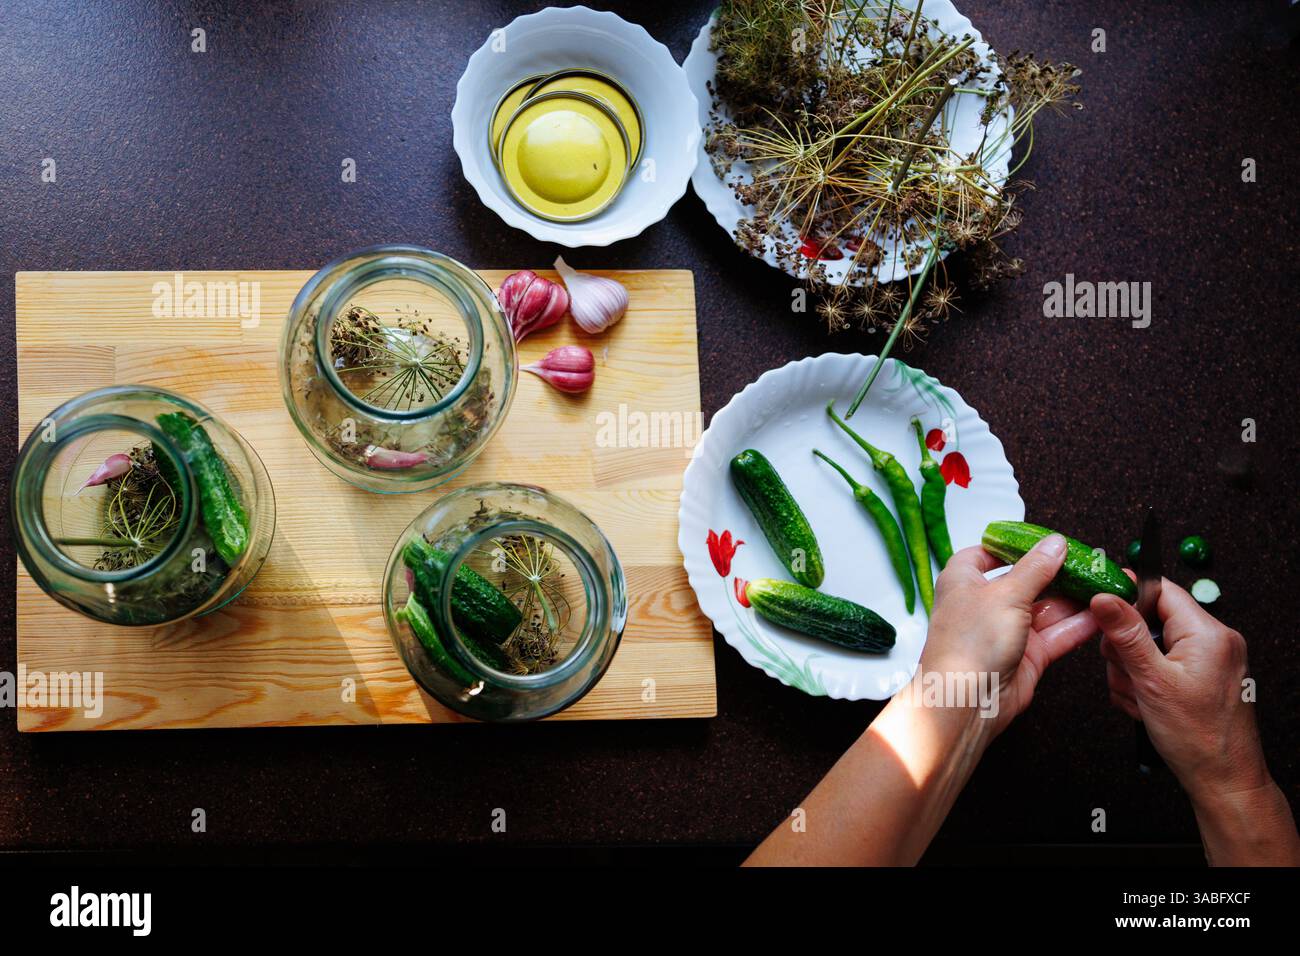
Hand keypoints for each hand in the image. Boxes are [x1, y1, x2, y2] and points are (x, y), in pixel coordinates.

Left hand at [922, 535, 1098, 735]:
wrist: (965, 701)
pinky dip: (1079, 625)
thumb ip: (1035, 569)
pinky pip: (1057, 634)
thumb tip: (1054, 544)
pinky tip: (1103, 613)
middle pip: (1026, 580)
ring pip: (1047, 608)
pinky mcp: (1027, 655)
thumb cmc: (969, 644)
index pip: (988, 553)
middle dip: (1057, 572)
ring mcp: (1007, 630)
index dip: (1015, 545)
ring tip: (1104, 583)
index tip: (1045, 539)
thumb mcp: (1006, 594)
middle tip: (1089, 562)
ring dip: (1075, 598)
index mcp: (964, 579)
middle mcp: (985, 603)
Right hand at [1093, 581, 1265, 800]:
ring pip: (1146, 646)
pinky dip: (1143, 683)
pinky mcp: (1198, 676)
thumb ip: (1127, 635)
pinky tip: (1147, 704)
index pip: (1159, 590)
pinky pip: (1157, 665)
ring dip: (1131, 672)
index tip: (1099, 606)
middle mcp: (1212, 641)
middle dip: (1125, 649)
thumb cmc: (1198, 737)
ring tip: (1141, 698)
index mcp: (1207, 633)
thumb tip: (1105, 598)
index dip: (1126, 595)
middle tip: (1129, 675)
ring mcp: (1206, 660)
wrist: (1223, 780)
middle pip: (1147, 620)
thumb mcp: (1152, 681)